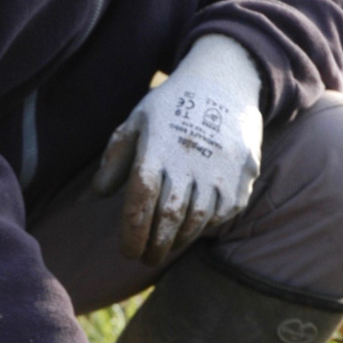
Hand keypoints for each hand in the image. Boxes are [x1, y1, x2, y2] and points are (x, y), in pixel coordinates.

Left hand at [92, 34, 262, 264]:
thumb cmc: (170, 107)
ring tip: (164, 247)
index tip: (127, 251)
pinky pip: (222, 213)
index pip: (140, 201)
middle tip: (144, 258)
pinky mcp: (242, 175)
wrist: (224, 84)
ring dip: (178, 241)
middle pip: (169, 217)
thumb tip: (100, 193)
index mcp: (157, 148)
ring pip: (197, 221)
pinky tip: (191, 228)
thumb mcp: (136, 122)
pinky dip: (205, 226)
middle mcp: (189, 160)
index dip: (132, 232)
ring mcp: (220, 169)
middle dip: (154, 246)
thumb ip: (115, 157)